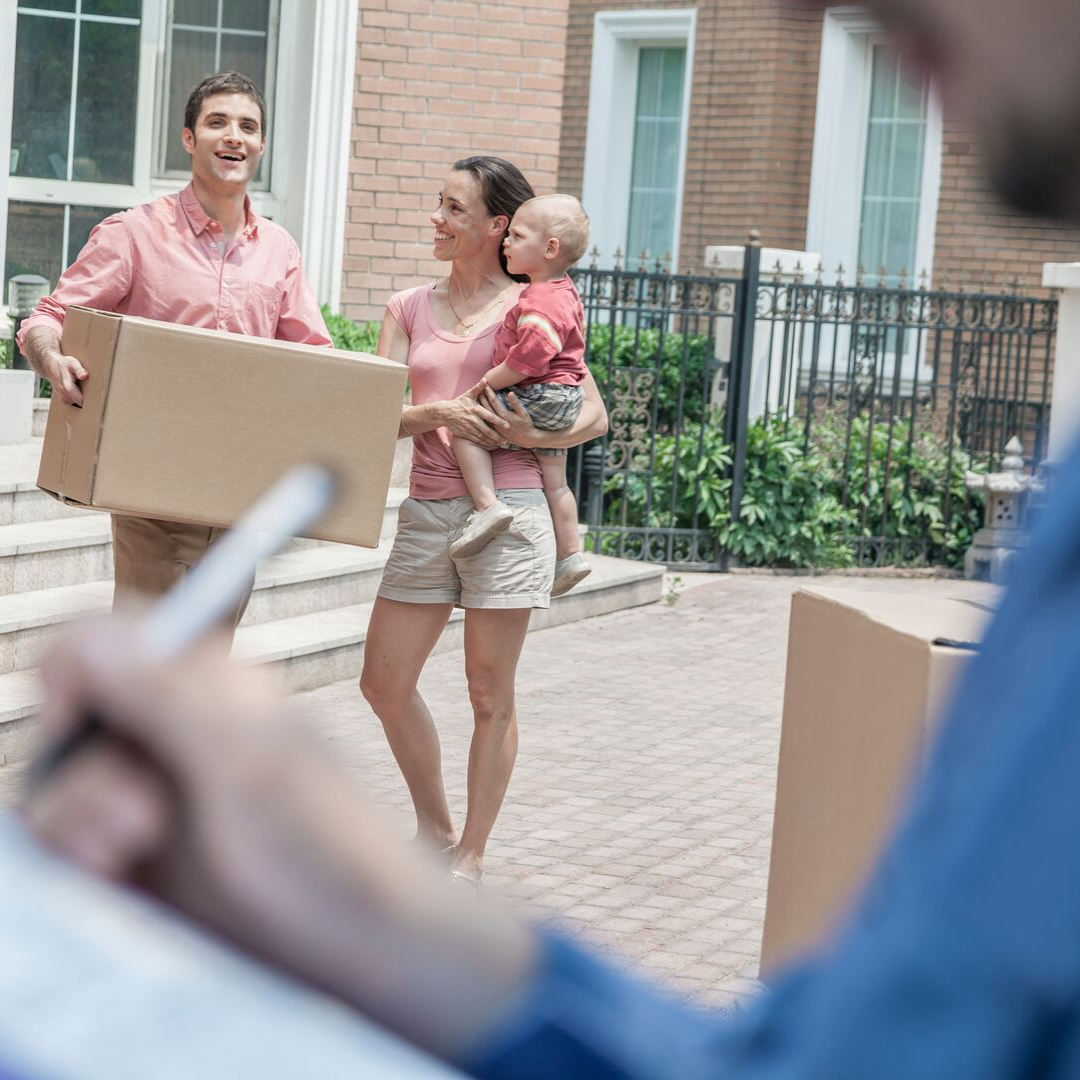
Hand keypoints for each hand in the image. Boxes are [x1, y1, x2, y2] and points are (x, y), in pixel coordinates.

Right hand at [23, 617, 534, 1059]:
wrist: (361, 943)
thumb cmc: (325, 844)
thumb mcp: (247, 761)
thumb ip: (166, 697)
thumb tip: (87, 640)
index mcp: (208, 690)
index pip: (107, 645)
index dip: (72, 669)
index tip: (74, 715)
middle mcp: (177, 737)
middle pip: (75, 724)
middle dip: (83, 767)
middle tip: (136, 818)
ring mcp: (159, 799)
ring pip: (66, 787)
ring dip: (76, 815)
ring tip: (130, 848)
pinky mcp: (145, 861)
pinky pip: (73, 846)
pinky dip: (75, 857)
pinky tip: (111, 873)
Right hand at [45, 350, 88, 406]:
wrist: (51, 366)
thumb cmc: (64, 364)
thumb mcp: (72, 363)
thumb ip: (79, 370)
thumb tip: (84, 375)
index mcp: (67, 388)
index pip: (81, 400)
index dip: (90, 400)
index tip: (98, 398)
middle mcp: (64, 395)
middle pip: (81, 403)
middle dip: (88, 399)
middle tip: (93, 391)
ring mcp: (63, 399)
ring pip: (78, 403)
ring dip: (83, 397)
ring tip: (84, 388)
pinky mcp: (64, 400)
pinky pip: (75, 402)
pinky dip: (79, 397)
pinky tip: (80, 390)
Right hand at [440, 378, 509, 447]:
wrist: (444, 413)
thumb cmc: (459, 402)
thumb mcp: (468, 394)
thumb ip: (478, 388)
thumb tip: (486, 379)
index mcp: (475, 409)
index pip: (489, 416)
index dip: (499, 421)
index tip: (508, 425)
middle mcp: (472, 420)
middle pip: (487, 430)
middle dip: (497, 436)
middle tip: (507, 440)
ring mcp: (468, 428)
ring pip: (482, 437)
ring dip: (492, 441)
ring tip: (502, 444)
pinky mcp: (465, 434)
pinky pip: (476, 440)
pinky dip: (484, 444)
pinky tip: (492, 445)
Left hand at [482, 386, 537, 448]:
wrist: (526, 439)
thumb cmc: (526, 425)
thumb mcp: (523, 413)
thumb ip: (516, 403)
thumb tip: (510, 392)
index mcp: (504, 415)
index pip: (494, 401)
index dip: (489, 392)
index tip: (485, 384)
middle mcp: (497, 421)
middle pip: (486, 406)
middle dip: (482, 396)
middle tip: (477, 387)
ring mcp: (494, 426)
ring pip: (484, 414)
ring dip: (480, 405)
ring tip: (475, 397)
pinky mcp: (494, 430)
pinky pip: (485, 420)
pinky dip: (481, 414)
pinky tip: (478, 409)